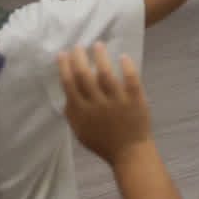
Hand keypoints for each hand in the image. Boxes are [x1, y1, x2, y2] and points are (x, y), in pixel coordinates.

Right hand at [58, 44, 154, 165]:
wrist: (129, 153)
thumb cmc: (103, 142)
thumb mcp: (81, 132)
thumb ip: (72, 114)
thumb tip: (66, 94)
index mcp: (82, 113)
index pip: (69, 85)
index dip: (64, 68)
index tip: (62, 54)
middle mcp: (97, 105)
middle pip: (85, 76)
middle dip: (79, 58)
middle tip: (78, 46)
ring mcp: (117, 102)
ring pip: (106, 75)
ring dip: (101, 57)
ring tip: (98, 45)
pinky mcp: (135, 100)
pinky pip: (131, 80)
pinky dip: (127, 67)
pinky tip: (123, 56)